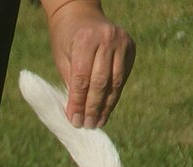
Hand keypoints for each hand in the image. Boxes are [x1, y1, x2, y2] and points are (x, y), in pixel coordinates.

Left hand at [41, 0, 135, 127]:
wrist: (81, 15)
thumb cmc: (66, 40)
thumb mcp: (62, 59)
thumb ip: (71, 83)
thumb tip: (76, 114)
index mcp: (85, 41)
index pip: (82, 79)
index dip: (78, 103)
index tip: (75, 121)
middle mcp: (107, 39)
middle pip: (101, 82)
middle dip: (93, 107)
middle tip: (88, 125)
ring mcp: (122, 42)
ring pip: (115, 82)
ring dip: (106, 106)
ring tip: (98, 122)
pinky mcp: (130, 47)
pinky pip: (122, 77)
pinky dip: (114, 95)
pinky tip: (106, 109)